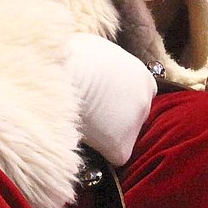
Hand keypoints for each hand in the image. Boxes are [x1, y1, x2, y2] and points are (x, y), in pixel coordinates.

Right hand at [65, 33, 156, 164]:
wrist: (62, 76)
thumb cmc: (70, 57)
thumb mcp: (97, 50)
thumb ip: (108, 64)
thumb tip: (97, 68)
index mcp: (142, 75)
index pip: (138, 93)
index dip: (119, 99)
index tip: (101, 100)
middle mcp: (146, 99)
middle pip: (134, 115)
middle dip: (115, 117)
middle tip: (90, 114)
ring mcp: (136, 123)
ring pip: (123, 136)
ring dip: (107, 135)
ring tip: (82, 125)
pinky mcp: (122, 147)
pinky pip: (113, 157)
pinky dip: (100, 152)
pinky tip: (83, 139)